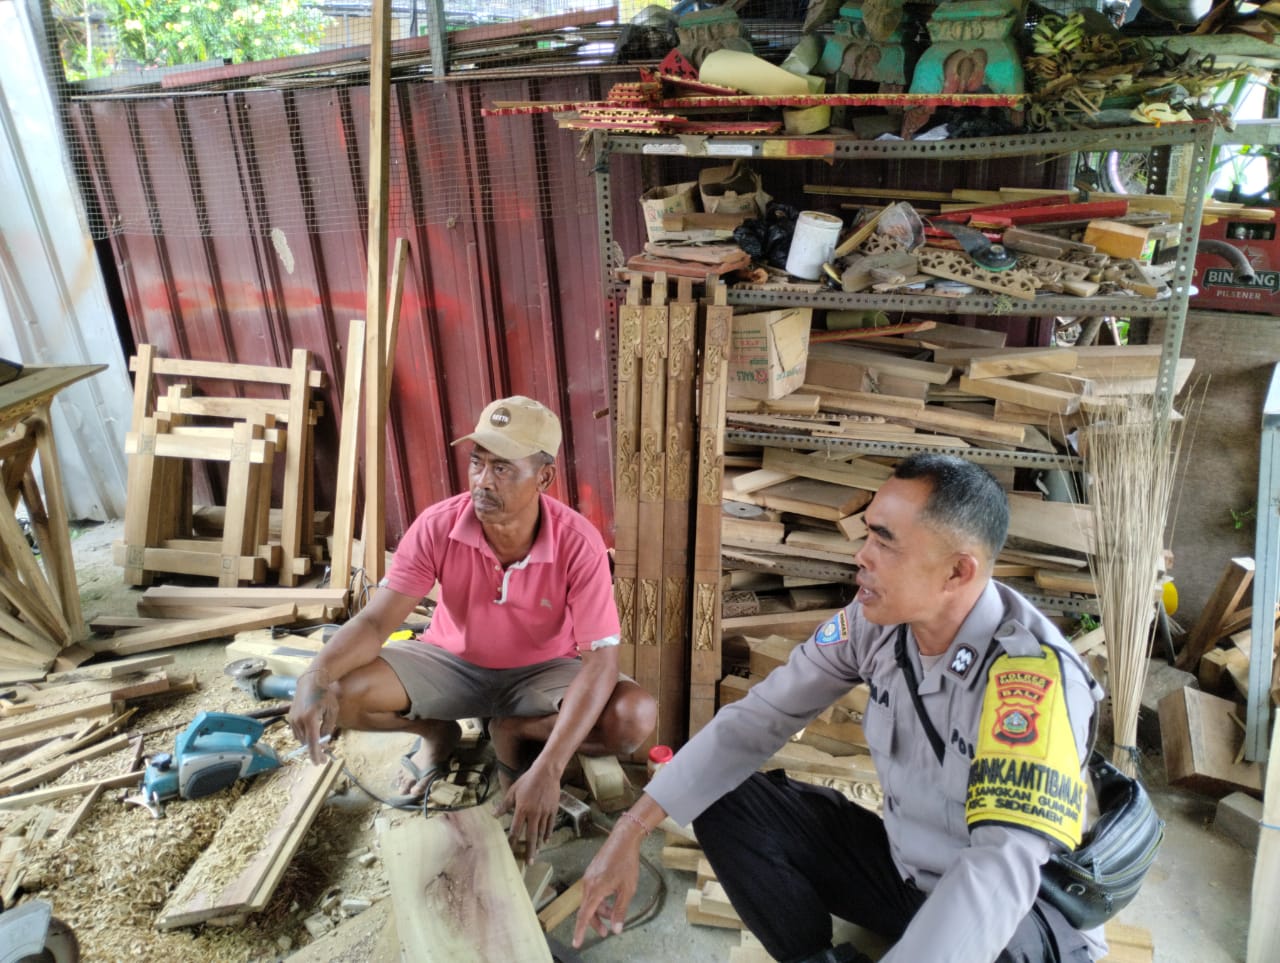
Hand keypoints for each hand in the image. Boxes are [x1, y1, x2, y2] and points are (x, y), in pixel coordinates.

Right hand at [287, 668, 337, 763]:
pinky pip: (297, 733)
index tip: (319, 763)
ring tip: (320, 743)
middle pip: (306, 742)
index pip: (312, 742)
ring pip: (301, 738)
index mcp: (311, 719)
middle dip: (315, 750)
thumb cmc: (325, 695)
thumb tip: (324, 740)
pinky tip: (312, 734)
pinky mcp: (290, 718)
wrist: (310, 682)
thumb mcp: (332, 711)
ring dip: (309, 743)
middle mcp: (299, 720)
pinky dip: (304, 736)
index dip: (316, 754)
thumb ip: (328, 727)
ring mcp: (293, 719)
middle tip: (323, 755)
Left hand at [493, 759, 560, 862]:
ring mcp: (545, 813)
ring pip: (541, 832)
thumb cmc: (527, 780)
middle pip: (531, 836)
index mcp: (522, 809)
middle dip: (529, 850)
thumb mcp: (513, 791)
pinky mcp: (553, 810)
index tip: (510, 851)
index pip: (515, 830)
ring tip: (535, 853)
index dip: (512, 841)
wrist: (547, 772)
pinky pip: (550, 825)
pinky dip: (548, 834)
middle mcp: (534, 814)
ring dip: (538, 844)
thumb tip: (493, 815)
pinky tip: (545, 840)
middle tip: (529, 862)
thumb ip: (504, 805)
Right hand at [572, 819, 642, 946]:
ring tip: (614, 913)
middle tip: (606, 933)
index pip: (585, 916)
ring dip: (601, 910)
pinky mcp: (592, 872)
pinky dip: (600, 899)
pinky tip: (612, 898)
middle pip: (587, 909)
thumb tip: (616, 929)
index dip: (580, 931)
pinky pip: (593, 891)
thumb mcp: (627, 889)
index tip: (576, 944)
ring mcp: (589, 877)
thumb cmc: (626, 863)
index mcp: (595, 890)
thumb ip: (620, 910)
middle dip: (596, 922)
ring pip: (591, 900)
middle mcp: (588, 884)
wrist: (623, 839)